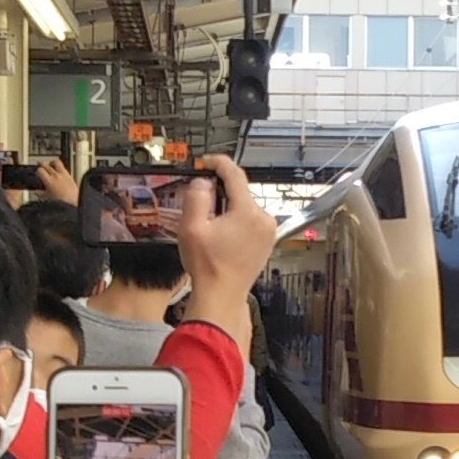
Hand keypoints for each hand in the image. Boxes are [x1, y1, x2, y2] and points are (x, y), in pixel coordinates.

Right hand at [38, 159, 78, 203]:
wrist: (73, 204)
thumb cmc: (61, 202)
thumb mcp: (47, 198)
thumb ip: (40, 193)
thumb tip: (37, 192)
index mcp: (49, 180)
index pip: (39, 170)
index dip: (37, 171)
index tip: (37, 174)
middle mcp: (56, 175)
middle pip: (46, 165)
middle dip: (42, 165)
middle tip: (40, 166)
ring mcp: (64, 174)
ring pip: (56, 162)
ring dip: (52, 163)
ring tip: (51, 165)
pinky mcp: (70, 176)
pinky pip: (64, 168)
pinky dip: (61, 168)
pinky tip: (60, 171)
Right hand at [178, 155, 275, 350]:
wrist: (221, 296)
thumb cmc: (209, 268)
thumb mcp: (191, 227)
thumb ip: (196, 197)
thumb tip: (203, 182)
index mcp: (248, 212)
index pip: (234, 174)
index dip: (217, 163)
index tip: (206, 162)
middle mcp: (264, 219)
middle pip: (239, 191)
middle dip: (219, 192)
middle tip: (200, 204)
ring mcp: (267, 231)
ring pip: (244, 205)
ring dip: (226, 207)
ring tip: (210, 228)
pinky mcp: (266, 241)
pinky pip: (249, 220)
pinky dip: (235, 220)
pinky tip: (221, 236)